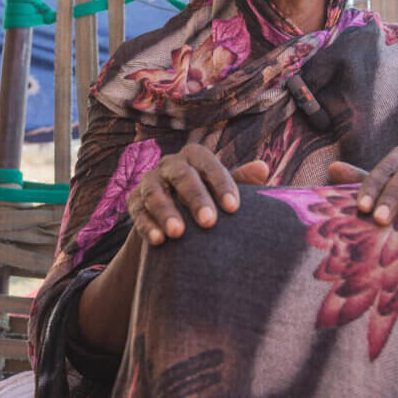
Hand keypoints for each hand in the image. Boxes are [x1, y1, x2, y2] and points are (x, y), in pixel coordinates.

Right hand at [126, 143, 268, 245]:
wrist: (178, 225)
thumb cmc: (210, 202)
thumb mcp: (224, 192)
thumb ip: (242, 180)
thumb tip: (263, 168)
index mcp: (195, 157)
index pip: (208, 164)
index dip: (221, 184)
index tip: (234, 208)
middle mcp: (170, 165)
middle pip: (182, 175)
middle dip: (195, 198)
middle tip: (209, 222)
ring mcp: (149, 182)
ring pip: (155, 192)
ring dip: (166, 211)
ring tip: (178, 233)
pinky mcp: (134, 202)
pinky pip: (137, 211)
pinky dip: (147, 225)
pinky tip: (158, 240)